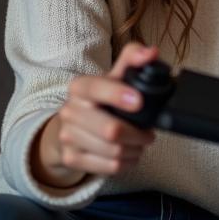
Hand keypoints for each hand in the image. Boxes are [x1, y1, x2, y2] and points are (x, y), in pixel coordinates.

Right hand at [32, 41, 157, 187]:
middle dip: (138, 134)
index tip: (139, 102)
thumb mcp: (115, 76)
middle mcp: (69, 111)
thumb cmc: (102, 99)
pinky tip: (130, 154)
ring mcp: (67, 136)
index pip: (97, 88)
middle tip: (149, 133)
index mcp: (80, 87)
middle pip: (111, 130)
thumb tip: (151, 52)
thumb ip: (133, 58)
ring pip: (113, 151)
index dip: (118, 95)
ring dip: (135, 149)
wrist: (72, 126)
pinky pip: (109, 167)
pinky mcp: (70, 158)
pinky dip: (127, 162)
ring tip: (140, 142)